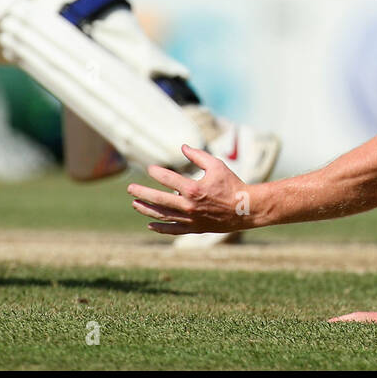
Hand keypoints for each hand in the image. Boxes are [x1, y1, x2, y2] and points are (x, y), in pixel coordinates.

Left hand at [127, 144, 250, 233]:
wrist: (245, 208)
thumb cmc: (232, 184)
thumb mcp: (217, 165)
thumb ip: (198, 156)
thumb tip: (182, 147)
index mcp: (193, 188)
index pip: (167, 179)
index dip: (157, 172)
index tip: (150, 169)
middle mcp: (188, 205)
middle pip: (158, 199)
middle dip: (142, 193)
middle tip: (130, 189)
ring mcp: (190, 219)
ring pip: (162, 215)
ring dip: (147, 210)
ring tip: (135, 204)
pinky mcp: (194, 228)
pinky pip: (173, 229)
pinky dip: (161, 228)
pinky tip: (150, 225)